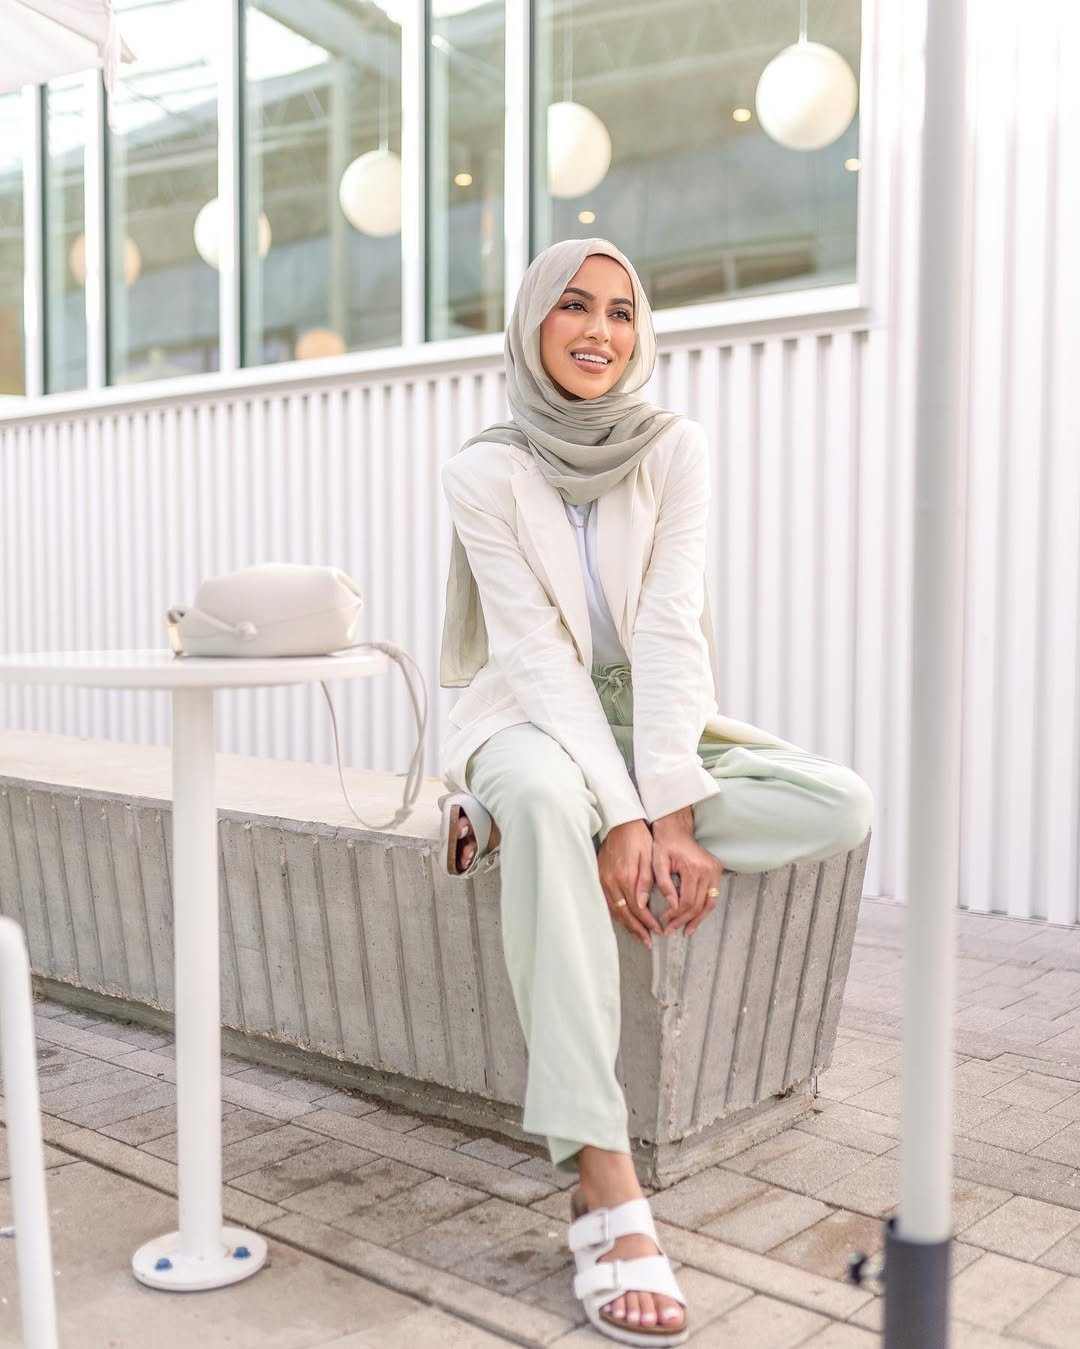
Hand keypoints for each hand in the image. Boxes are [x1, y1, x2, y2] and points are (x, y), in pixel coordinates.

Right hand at [597, 820, 662, 948]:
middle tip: (648, 941)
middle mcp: (611, 882)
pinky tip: (624, 919)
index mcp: (625, 876)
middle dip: (637, 930)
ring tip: (638, 935)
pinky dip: (616, 914)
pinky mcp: (600, 877)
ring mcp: (603, 880)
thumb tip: (642, 905)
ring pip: (614, 910)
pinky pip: (607, 902)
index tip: (658, 930)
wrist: (620, 821)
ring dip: (626, 925)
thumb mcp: (647, 856)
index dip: (647, 922)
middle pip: (624, 914)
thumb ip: (645, 881)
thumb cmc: (638, 837)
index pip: (637, 908)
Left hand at [651, 809, 722, 935]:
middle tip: (670, 930)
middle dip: (684, 920)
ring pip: (709, 903)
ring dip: (697, 919)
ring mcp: (715, 870)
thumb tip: (672, 906)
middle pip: (698, 904)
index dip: (675, 914)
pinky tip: (695, 920)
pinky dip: (704, 910)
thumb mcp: (657, 863)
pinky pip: (712, 896)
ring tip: (685, 931)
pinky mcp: (717, 870)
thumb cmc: (663, 844)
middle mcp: (708, 869)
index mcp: (693, 867)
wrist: (676, 829)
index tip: (664, 921)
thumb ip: (664, 885)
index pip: (686, 900)